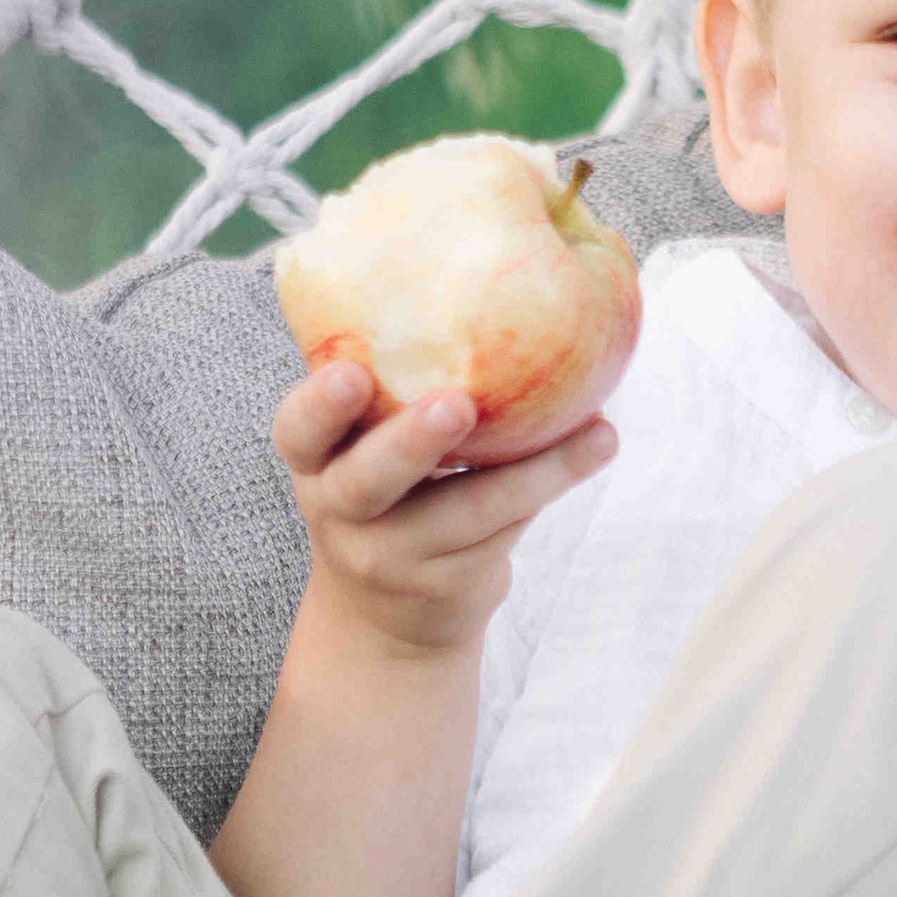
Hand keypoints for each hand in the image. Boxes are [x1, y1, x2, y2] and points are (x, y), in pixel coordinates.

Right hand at [276, 361, 615, 658]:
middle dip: (410, 442)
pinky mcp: (447, 588)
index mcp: (315, 462)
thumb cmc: (390, 493)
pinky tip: (596, 447)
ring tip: (598, 431)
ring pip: (466, 512)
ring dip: (536, 470)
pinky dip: (550, 485)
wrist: (388, 622)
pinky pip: (504, 532)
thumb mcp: (365, 449)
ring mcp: (391, 559)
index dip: (319, 405)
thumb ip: (396, 390)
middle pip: (366, 482)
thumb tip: (494, 274)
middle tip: (457, 404)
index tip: (351, 374)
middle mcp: (340, 513)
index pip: (298, 431)